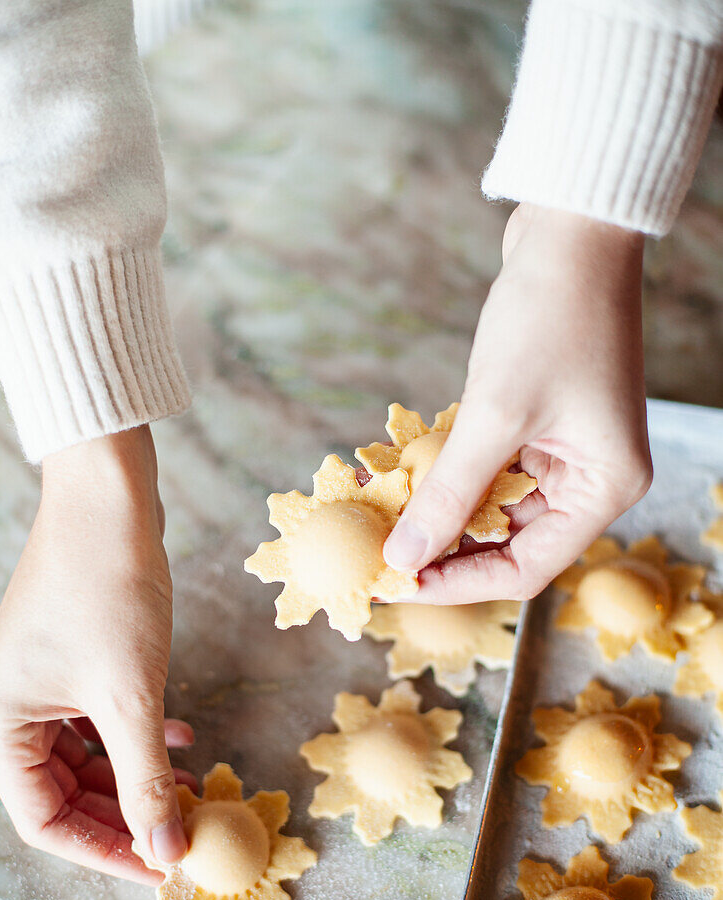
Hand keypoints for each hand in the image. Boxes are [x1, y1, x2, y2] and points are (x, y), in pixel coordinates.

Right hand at [0, 427, 193, 882]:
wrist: (109, 500)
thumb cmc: (106, 590)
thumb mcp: (131, 696)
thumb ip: (146, 777)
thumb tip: (167, 850)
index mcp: (2, 723)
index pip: (43, 820)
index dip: (104, 851)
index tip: (161, 866)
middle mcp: (13, 707)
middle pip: (66, 792)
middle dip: (127, 813)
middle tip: (181, 831)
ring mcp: (43, 682)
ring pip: (89, 757)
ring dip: (138, 775)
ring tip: (190, 787)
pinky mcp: (75, 658)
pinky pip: (101, 718)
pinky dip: (138, 735)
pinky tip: (180, 737)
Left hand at [383, 203, 651, 601]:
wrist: (569, 230)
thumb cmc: (551, 316)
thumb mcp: (494, 415)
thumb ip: (448, 494)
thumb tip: (403, 559)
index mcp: (604, 487)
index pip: (528, 567)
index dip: (460, 583)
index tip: (400, 586)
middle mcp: (589, 477)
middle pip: (507, 540)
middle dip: (441, 546)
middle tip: (379, 555)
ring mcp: (562, 449)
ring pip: (489, 504)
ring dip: (436, 508)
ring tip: (378, 515)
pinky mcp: (535, 423)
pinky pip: (484, 466)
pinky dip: (442, 471)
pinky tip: (395, 473)